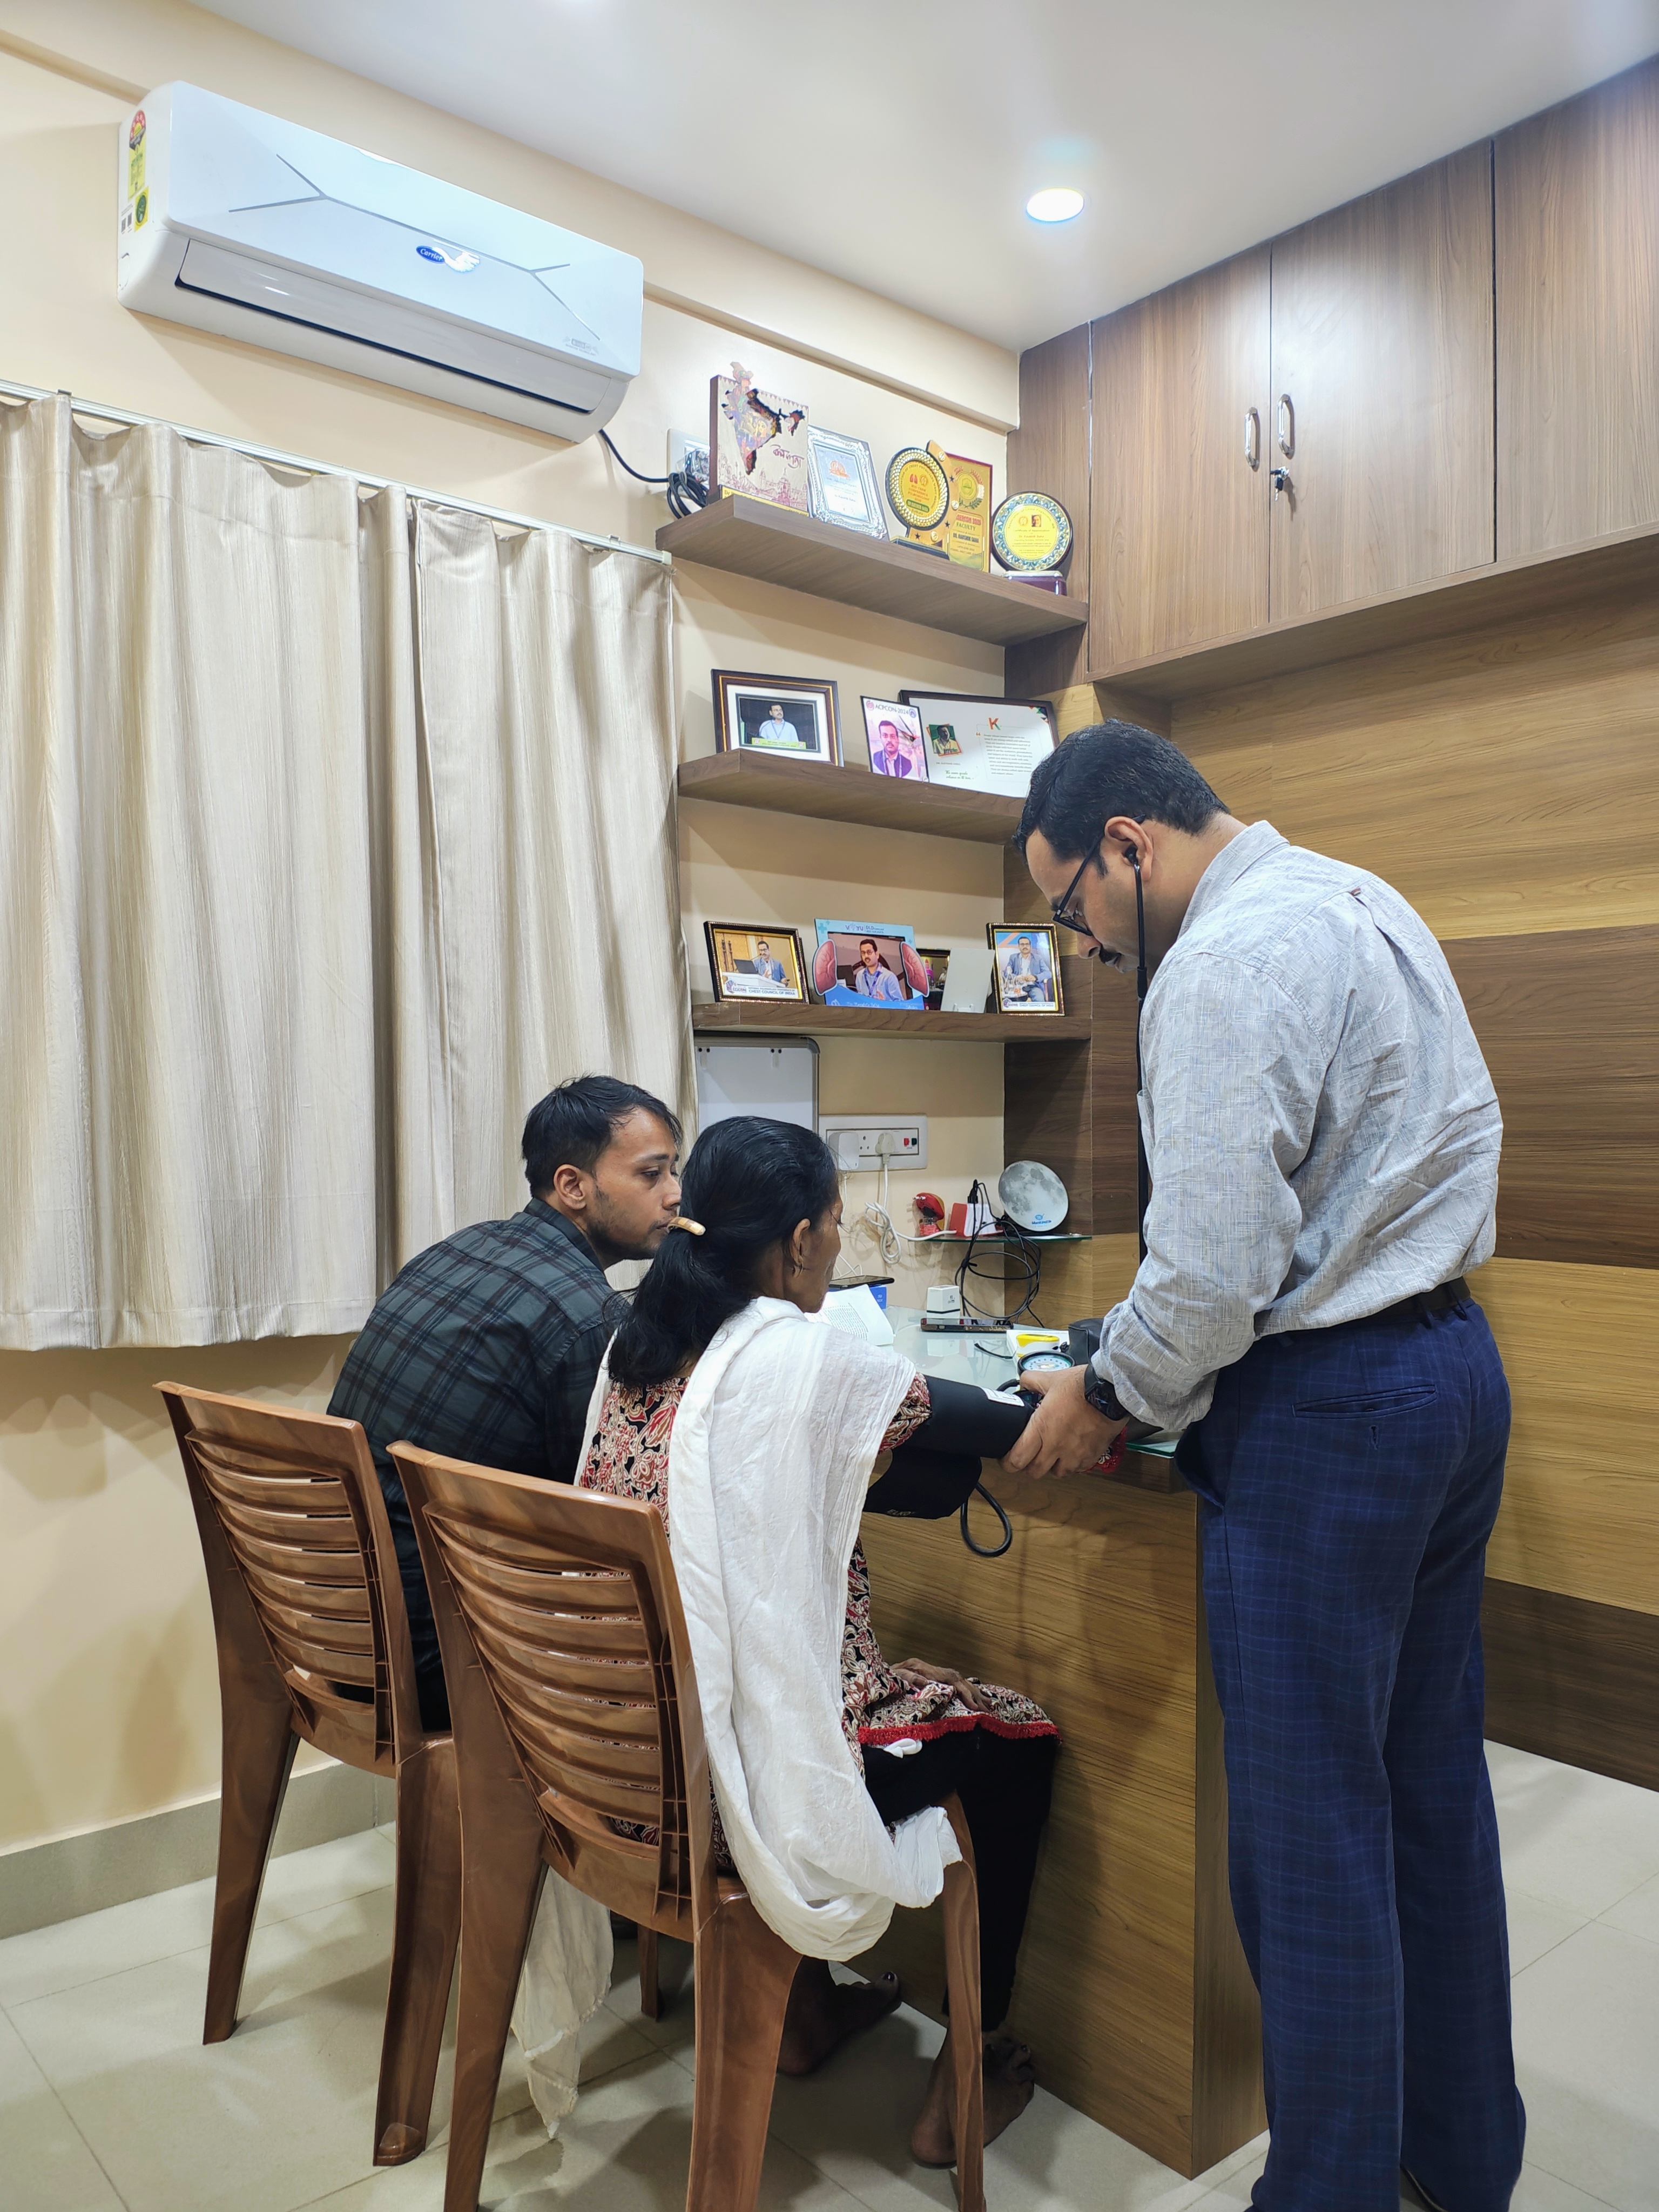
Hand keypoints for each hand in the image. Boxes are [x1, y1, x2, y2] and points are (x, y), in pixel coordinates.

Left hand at [888, 1657, 989, 1711]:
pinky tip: (973, 1695)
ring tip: (988, 1702)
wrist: (870, 1674)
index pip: (950, 1679)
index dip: (964, 1691)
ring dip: (973, 1690)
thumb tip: (928, 1683)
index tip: (975, 1705)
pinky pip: (951, 1681)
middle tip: (988, 1707)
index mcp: (921, 1668)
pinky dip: (964, 1688)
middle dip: (974, 1692)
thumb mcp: (892, 1679)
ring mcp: (928, 1671)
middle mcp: (927, 1667)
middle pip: (957, 1678)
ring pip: (957, 1678)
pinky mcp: (928, 1676)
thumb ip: (909, 1679)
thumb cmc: (881, 1680)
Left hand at [1001, 1364, 1125, 1480]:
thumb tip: (1024, 1382)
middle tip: (1028, 1456)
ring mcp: (1074, 1454)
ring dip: (1050, 1466)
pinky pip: (1077, 1469)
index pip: (1017, 1459)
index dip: (1008, 1463)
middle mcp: (1056, 1446)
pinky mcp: (1090, 1456)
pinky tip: (1070, 1452)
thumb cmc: (1083, 1386)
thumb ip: (1032, 1380)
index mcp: (1041, 1428)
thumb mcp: (1051, 1379)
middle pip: (1034, 1471)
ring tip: (1051, 1454)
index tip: (1007, 1459)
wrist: (1111, 1392)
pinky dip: (1071, 1464)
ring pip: (1056, 1473)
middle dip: (1028, 1466)